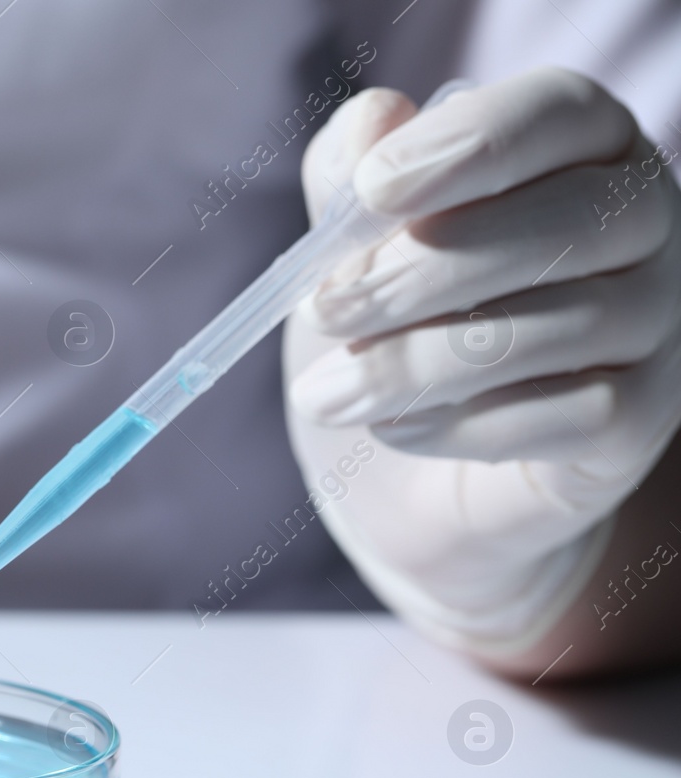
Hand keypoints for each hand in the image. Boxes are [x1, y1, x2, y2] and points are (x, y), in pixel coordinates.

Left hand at [284, 68, 680, 654]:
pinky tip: (394, 429)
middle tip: (325, 311)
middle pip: (567, 223)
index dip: (468, 143)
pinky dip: (464, 424)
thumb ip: (350, 182)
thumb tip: (371, 119)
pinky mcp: (641, 417)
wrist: (408, 470)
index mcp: (578, 146)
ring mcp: (656, 320)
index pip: (559, 111)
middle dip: (424, 271)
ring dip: (418, 362)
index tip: (371, 189)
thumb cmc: (390, 327)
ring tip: (327, 393)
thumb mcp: (351, 250)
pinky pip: (572, 415)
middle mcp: (642, 220)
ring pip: (561, 327)